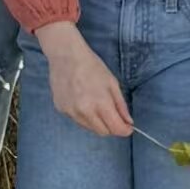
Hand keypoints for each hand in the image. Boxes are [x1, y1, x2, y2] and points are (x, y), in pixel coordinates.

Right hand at [36, 22, 131, 136]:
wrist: (66, 56)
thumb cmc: (92, 66)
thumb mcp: (112, 83)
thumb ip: (121, 105)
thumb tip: (128, 122)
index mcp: (100, 103)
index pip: (116, 129)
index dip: (124, 130)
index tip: (128, 127)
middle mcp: (85, 111)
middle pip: (103, 132)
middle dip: (111, 127)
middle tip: (114, 117)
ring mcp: (71, 112)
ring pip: (89, 128)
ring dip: (97, 122)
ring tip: (96, 105)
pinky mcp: (61, 110)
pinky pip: (77, 120)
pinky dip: (84, 116)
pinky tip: (82, 101)